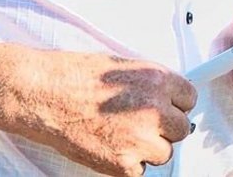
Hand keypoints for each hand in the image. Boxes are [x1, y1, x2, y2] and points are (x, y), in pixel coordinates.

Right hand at [0, 46, 195, 176]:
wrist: (43, 94)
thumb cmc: (75, 75)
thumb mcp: (123, 66)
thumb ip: (151, 84)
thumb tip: (166, 98)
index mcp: (158, 80)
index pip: (189, 99)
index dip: (174, 104)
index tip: (163, 107)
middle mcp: (156, 109)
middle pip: (181, 128)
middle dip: (163, 128)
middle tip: (139, 124)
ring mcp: (141, 139)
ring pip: (164, 152)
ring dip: (148, 148)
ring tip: (121, 136)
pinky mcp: (123, 164)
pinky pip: (140, 171)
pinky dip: (127, 165)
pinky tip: (109, 148)